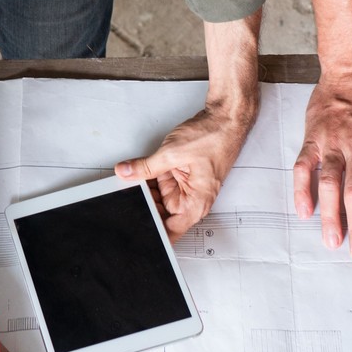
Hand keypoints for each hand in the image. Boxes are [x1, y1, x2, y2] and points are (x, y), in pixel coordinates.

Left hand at [115, 100, 253, 236]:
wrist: (225, 119)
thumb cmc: (215, 137)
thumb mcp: (172, 153)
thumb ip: (145, 167)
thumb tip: (126, 173)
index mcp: (196, 203)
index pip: (170, 230)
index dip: (152, 232)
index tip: (134, 229)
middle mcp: (192, 199)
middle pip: (160, 214)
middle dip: (143, 205)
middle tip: (126, 195)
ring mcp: (185, 187)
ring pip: (157, 197)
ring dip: (144, 189)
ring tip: (131, 180)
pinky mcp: (180, 176)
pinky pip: (160, 183)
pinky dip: (149, 178)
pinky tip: (139, 171)